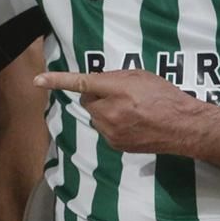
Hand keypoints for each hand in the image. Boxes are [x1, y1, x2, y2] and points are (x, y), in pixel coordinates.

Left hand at [34, 70, 204, 154]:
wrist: (182, 126)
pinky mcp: (115, 145)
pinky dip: (111, 125)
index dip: (57, 80)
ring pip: (95, 117)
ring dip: (104, 111)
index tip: (37, 80)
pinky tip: (131, 124)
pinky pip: (104, 130)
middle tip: (119, 95)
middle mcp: (110, 111)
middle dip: (96, 96)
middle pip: (87, 101)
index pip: (82, 83)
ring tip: (130, 110)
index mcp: (117, 89)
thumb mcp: (140, 76)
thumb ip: (115, 78)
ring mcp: (111, 131)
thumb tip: (97, 83)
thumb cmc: (164, 95)